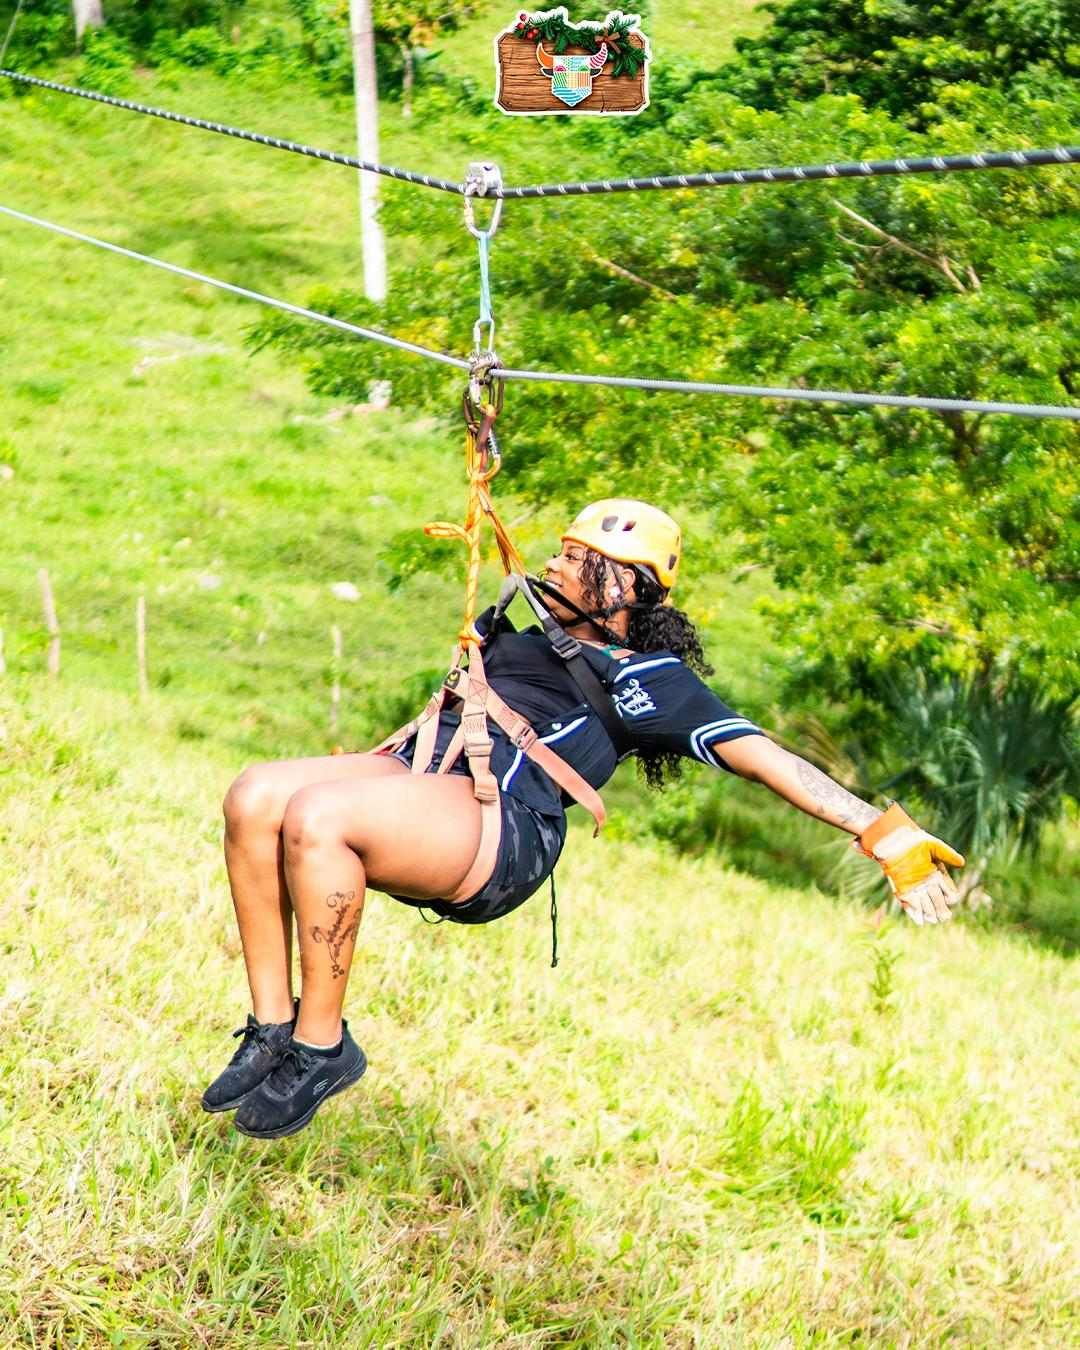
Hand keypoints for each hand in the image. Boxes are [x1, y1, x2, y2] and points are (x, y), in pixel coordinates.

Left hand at [856, 803, 964, 925]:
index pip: (947, 888)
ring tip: (933, 920)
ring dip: (928, 912)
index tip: (951, 898)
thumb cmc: (915, 841)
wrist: (894, 840)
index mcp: (937, 873)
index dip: (950, 894)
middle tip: (945, 916)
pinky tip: (919, 920)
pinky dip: (913, 912)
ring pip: (924, 903)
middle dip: (940, 908)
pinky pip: (908, 903)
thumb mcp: (934, 845)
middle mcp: (927, 882)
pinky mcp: (902, 889)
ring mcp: (914, 887)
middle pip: (936, 899)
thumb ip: (947, 854)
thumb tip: (962, 863)